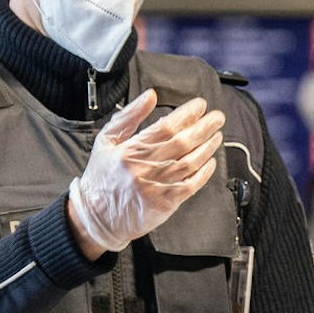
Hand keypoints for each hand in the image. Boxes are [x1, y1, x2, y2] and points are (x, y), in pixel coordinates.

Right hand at [68, 90, 223, 254]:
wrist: (97, 216)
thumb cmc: (102, 177)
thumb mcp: (106, 141)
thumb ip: (128, 116)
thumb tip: (150, 96)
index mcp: (130, 151)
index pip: (166, 127)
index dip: (187, 114)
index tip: (200, 105)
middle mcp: (144, 168)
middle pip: (183, 142)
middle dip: (204, 127)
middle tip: (217, 117)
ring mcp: (156, 187)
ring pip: (190, 163)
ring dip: (208, 147)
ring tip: (216, 136)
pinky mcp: (165, 204)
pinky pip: (191, 185)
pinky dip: (204, 173)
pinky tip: (210, 162)